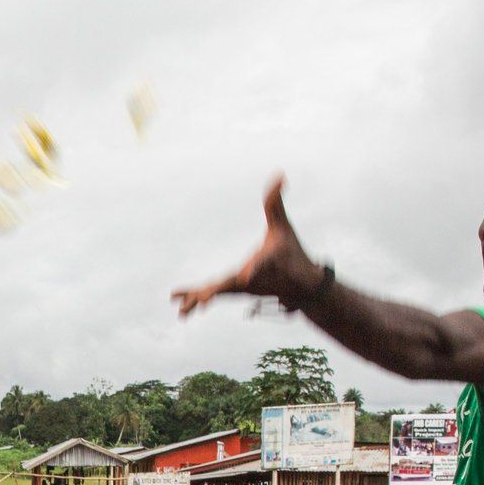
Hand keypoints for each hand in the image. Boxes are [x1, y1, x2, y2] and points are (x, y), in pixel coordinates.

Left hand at [170, 177, 323, 315]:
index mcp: (265, 264)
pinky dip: (199, 298)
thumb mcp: (284, 226)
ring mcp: (242, 289)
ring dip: (199, 300)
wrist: (302, 285)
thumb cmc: (292, 253)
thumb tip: (280, 175)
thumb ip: (275, 202)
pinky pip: (215, 294)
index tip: (246, 277)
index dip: (254, 269)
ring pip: (219, 294)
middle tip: (202, 299)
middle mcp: (251, 280)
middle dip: (215, 292)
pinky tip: (181, 307)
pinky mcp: (236, 292)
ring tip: (181, 310)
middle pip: (230, 286)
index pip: (260, 265)